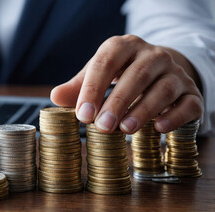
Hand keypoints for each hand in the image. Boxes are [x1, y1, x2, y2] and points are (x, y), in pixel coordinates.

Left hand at [50, 34, 203, 133]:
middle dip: (117, 101)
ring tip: (124, 130)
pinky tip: (159, 128)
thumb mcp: (99, 75)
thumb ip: (78, 87)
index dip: (93, 88)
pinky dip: (174, 116)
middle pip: (136, 75)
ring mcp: (175, 73)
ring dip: (143, 110)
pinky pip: (187, 103)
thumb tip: (55, 97)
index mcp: (125, 46)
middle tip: (102, 126)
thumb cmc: (122, 74)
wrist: (161, 72)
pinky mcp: (191, 93)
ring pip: (162, 89)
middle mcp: (153, 55)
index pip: (106, 62)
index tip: (82, 114)